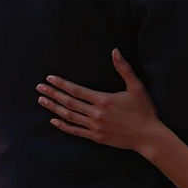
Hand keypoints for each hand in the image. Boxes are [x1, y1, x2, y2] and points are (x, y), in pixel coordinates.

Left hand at [37, 49, 169, 155]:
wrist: (148, 136)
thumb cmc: (144, 110)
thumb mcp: (136, 87)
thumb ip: (124, 68)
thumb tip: (115, 51)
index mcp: (103, 100)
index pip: (76, 90)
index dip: (61, 84)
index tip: (50, 78)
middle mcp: (96, 113)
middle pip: (69, 102)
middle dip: (52, 94)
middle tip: (39, 87)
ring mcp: (94, 126)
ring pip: (69, 116)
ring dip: (54, 108)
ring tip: (42, 100)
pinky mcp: (96, 137)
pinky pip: (75, 131)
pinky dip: (63, 126)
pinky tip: (53, 120)